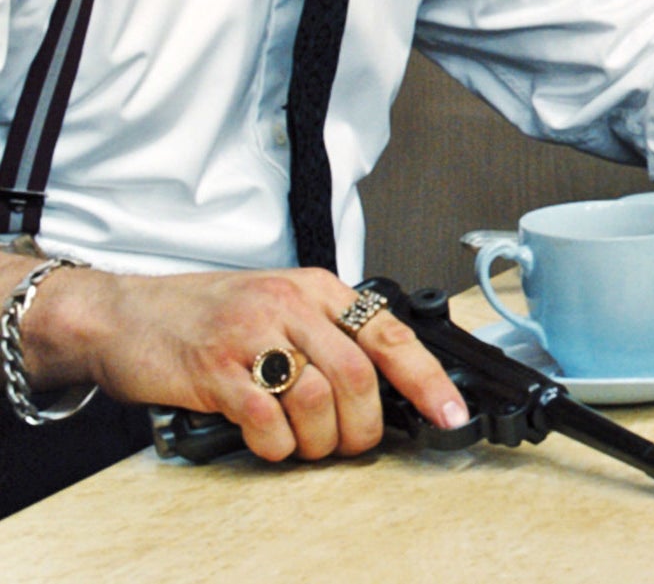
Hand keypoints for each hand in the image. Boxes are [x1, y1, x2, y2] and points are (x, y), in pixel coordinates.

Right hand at [21, 264, 466, 461]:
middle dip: (366, 427)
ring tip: (305, 445)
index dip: (429, 381)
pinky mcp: (215, 371)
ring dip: (320, 441)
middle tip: (353, 444)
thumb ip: (327, 335)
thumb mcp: (278, 304)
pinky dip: (277, 445)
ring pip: (321, 400)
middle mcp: (291, 307)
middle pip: (361, 377)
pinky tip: (268, 440)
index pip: (393, 335)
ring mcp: (252, 336)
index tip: (451, 413)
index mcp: (318, 289)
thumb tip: (384, 388)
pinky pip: (269, 420)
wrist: (122, 314)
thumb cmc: (204, 314)